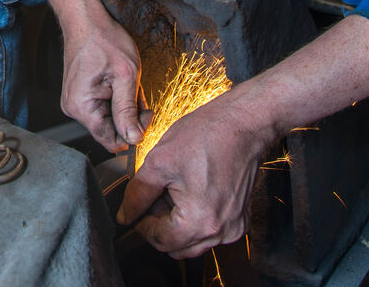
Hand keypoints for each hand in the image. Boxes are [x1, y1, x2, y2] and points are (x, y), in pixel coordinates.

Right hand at [59, 15, 142, 151]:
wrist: (86, 20)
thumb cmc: (104, 40)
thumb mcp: (126, 76)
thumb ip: (129, 110)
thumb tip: (134, 138)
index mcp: (83, 107)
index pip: (111, 140)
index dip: (133, 131)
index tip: (146, 113)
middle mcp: (74, 108)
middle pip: (111, 129)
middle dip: (130, 115)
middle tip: (139, 93)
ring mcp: (76, 101)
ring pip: (109, 118)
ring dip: (125, 105)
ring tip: (129, 83)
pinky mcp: (80, 95)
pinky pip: (103, 107)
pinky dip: (117, 98)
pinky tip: (120, 81)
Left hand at [116, 91, 277, 258]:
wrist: (243, 122)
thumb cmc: (207, 136)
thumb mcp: (159, 162)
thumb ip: (138, 194)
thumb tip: (125, 215)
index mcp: (199, 222)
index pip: (160, 241)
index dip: (142, 225)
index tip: (137, 209)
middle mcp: (221, 232)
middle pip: (177, 247)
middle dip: (160, 226)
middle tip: (156, 196)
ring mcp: (234, 227)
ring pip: (193, 241)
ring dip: (178, 224)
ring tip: (174, 191)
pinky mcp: (240, 218)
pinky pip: (210, 231)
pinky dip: (196, 219)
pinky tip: (192, 192)